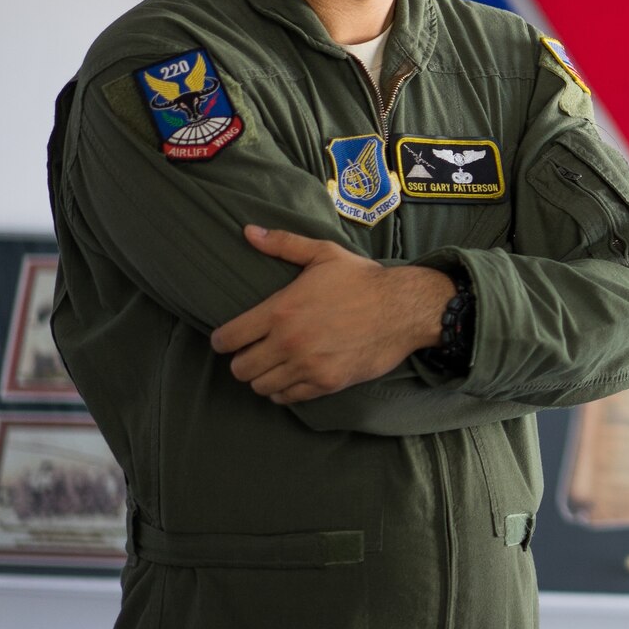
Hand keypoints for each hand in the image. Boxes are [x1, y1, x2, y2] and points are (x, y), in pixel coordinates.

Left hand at [210, 226, 452, 404]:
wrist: (404, 308)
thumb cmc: (363, 279)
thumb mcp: (324, 254)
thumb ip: (283, 244)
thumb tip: (248, 231)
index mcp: (281, 310)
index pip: (228, 339)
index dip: (223, 340)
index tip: (230, 338)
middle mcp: (289, 342)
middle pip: (240, 369)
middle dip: (242, 360)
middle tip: (254, 352)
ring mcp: (308, 366)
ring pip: (261, 387)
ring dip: (263, 377)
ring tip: (273, 366)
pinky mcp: (327, 383)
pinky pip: (288, 398)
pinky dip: (285, 391)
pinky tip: (292, 377)